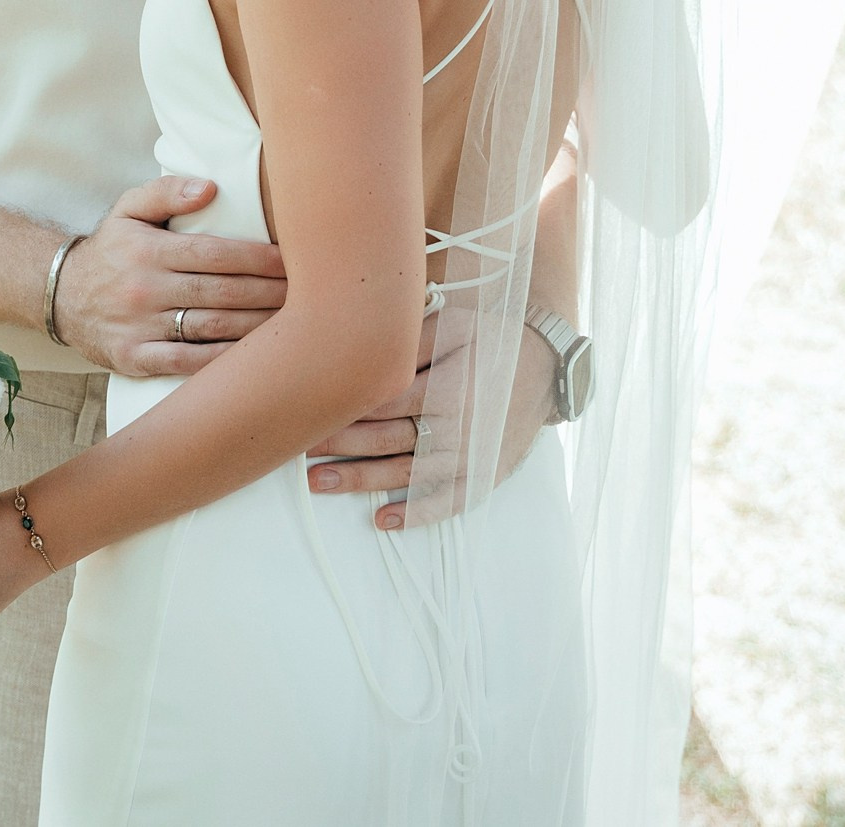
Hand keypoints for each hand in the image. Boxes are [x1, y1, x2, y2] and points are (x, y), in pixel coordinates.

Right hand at [53, 176, 286, 376]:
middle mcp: (144, 289)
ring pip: (211, 328)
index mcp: (148, 250)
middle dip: (268, 293)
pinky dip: (223, 361)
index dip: (258, 258)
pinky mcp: (135, 358)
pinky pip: (187, 362)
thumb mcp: (128, 209)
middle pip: (221, 292)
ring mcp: (139, 327)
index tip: (292, 260)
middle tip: (307, 293)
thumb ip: (166, 192)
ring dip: (256, 327)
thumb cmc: (110, 250)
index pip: (214, 254)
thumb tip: (210, 188)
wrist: (59, 296)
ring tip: (292, 323)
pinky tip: (254, 357)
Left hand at [304, 304, 555, 528]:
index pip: (381, 403)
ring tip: (319, 483)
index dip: (341, 408)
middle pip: (386, 440)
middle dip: (338, 445)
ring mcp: (471, 456)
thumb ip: (410, 340)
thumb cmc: (494, 336)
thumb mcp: (455, 323)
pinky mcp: (485, 473)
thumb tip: (362, 348)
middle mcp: (457, 428)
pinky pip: (449, 501)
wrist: (548, 363)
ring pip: (407, 474)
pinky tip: (383, 521)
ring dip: (361, 480)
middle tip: (296, 446)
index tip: (305, 410)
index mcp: (447, 388)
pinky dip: (417, 513)